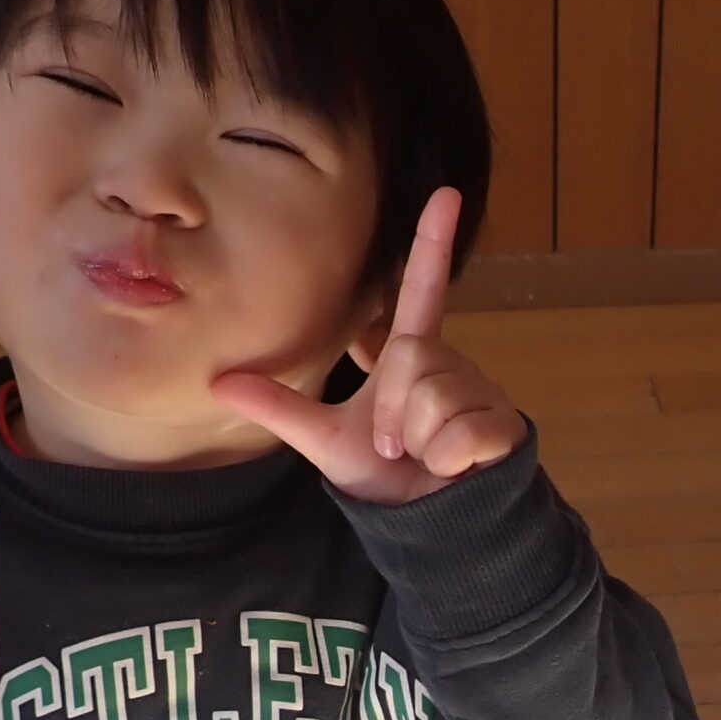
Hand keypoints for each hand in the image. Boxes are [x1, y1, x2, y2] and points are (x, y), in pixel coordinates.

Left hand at [209, 187, 524, 505]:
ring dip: (418, 442)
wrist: (429, 527)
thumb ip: (280, 407)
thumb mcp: (326, 440)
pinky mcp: (503, 425)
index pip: (421, 290)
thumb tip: (217, 382)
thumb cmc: (387, 477)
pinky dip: (447, 460)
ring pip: (433, 399)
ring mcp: (482, 392)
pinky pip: (460, 432)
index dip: (432, 243)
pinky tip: (456, 469)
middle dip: (392, 413)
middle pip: (409, 360)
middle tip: (393, 446)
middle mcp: (451, 363)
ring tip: (426, 459)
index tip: (447, 192)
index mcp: (412, 354)